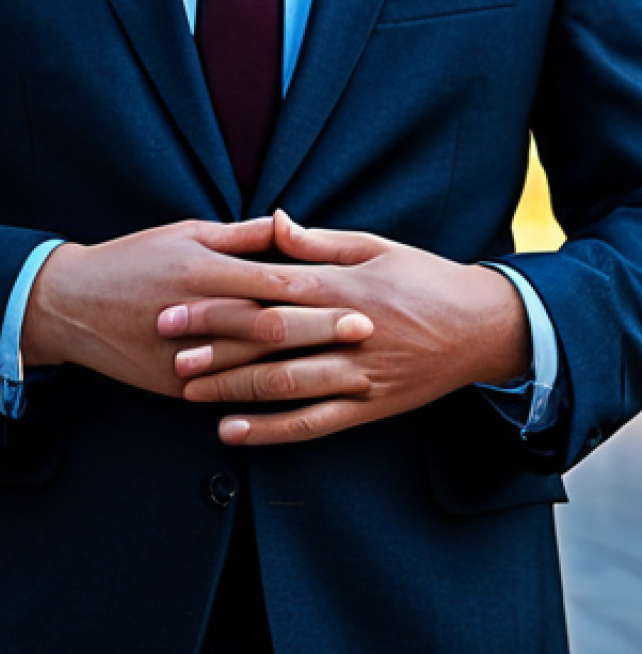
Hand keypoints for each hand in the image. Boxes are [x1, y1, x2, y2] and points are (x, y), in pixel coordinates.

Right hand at [22, 217, 357, 398]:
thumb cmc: (131, 260)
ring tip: (342, 370)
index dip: (320, 292)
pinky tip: (295, 400)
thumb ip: (238, 235)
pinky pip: (225, 393)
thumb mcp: (181, 234)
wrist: (69, 305)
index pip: (271, 282)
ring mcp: (183, 355)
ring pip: (253, 366)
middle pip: (271, 326)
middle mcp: (196, 313)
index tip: (360, 298)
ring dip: (301, 368)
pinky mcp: (172, 384)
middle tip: (367, 332)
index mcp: (201, 271)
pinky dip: (260, 397)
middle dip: (323, 330)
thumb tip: (287, 223)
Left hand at [158, 212, 530, 445]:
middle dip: (215, 347)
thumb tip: (270, 220)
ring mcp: (359, 375)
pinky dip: (271, 431)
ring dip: (234, 389)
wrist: (486, 327)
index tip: (176, 307)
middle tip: (168, 352)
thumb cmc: (425, 279)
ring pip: (286, 386)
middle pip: (270, 342)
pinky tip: (233, 432)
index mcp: (343, 287)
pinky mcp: (370, 408)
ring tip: (188, 392)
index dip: (218, 303)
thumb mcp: (376, 247)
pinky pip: (314, 423)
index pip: (268, 295)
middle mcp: (347, 332)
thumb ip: (318, 243)